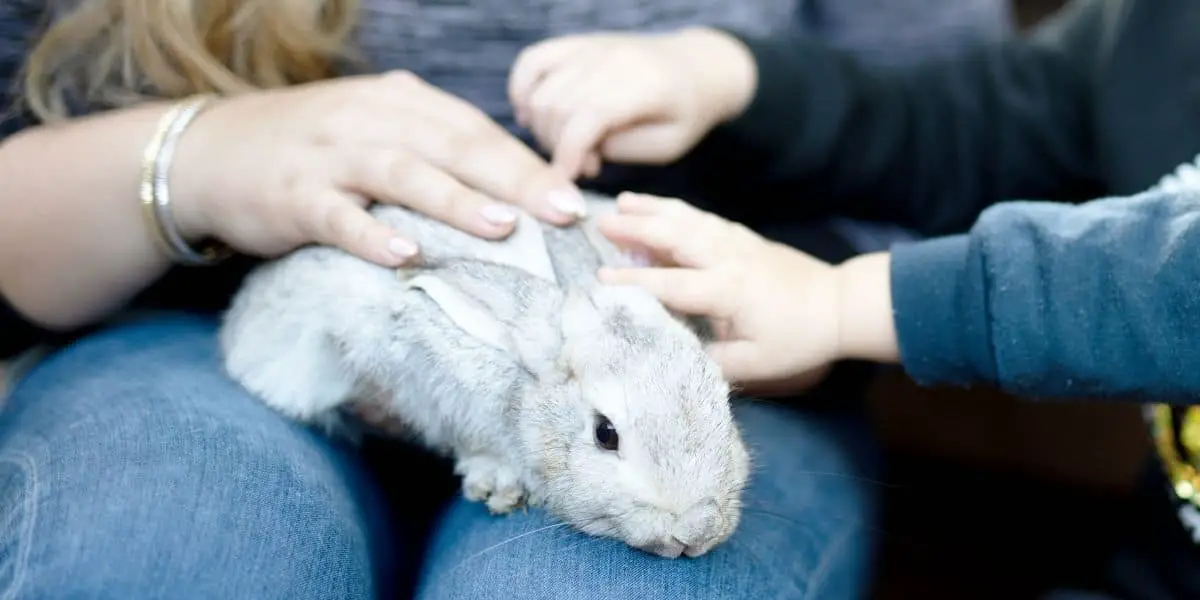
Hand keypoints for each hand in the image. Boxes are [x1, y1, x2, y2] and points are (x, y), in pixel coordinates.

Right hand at [170, 71, 589, 267]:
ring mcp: (328, 156)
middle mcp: (367, 119)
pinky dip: (370, 234)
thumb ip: (436, 151)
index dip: (525, 163)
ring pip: (400, 172)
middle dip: (512, 179)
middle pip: (450, 145)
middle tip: (560, 213)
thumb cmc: (315, 150)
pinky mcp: (291, 195)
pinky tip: (405, 255)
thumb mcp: (378, 132)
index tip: (573, 197)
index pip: (473, 129)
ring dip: (453, 200)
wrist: (209, 151)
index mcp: (398, 101)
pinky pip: (336, 215)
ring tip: (502, 227)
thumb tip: (516, 191)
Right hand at [508, 27, 756, 180]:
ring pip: (540, 90)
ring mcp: (590, 47)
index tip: (565, 182)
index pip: (587, 117)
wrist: (698, 70)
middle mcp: (611, 57)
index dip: (568, 154)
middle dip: (559, 146)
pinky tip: (533, 115)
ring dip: (544, 127)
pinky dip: (522, 90)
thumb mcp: (664, 145)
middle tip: (585, 164)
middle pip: (557, 106)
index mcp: (643, 84)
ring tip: (571, 145)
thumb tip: (575, 152)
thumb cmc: (684, 114)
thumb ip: (619, 148)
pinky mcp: (576, 44)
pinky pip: (531, 61)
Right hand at [595, 193, 898, 394]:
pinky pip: (704, 218)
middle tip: (600, 223)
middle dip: (635, 228)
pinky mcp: (744, 237)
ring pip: (688, 219)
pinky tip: (661, 207)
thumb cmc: (797, 339)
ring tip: (622, 200)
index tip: (599, 279)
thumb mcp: (754, 364)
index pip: (670, 284)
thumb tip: (672, 358)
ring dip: (653, 209)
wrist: (840, 305)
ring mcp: (736, 243)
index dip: (633, 282)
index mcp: (726, 290)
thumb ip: (710, 363)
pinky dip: (678, 210)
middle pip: (674, 237)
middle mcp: (726, 259)